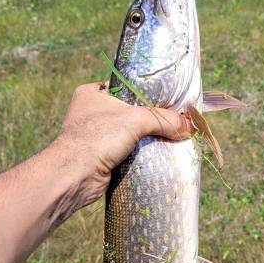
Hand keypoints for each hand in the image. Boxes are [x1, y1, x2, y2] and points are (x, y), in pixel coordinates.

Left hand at [52, 82, 192, 208]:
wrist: (74, 175)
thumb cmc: (99, 137)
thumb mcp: (136, 120)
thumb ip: (163, 119)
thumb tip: (189, 126)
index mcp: (92, 93)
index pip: (127, 87)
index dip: (148, 93)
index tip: (169, 100)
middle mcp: (91, 111)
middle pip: (130, 111)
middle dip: (150, 119)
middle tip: (173, 121)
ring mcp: (95, 135)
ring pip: (129, 132)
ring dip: (146, 138)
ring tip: (169, 137)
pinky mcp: (100, 156)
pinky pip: (126, 150)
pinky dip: (139, 153)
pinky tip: (156, 154)